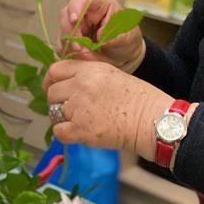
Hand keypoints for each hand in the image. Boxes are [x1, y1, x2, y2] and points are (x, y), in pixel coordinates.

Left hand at [43, 60, 171, 157]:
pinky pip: (58, 131)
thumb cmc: (139, 100)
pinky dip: (65, 134)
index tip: (56, 88)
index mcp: (90, 70)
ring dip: (62, 118)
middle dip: (59, 101)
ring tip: (78, 121)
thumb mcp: (111, 75)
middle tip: (71, 109)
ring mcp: (79, 108)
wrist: (152, 120)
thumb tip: (68, 84)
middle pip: (52, 92)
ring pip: (54, 111)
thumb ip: (88, 77)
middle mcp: (81, 86)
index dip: (53, 80)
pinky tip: (77, 133)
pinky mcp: (81, 129)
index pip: (56, 70)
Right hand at [59, 0, 144, 71]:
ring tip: (87, 55)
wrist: (124, 56)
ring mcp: (75, 27)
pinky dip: (69, 53)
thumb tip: (99, 36)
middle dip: (71, 33)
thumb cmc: (126, 40)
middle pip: (66, 15)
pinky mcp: (70, 40)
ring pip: (62, 32)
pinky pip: (62, 45)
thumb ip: (114, 35)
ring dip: (71, 45)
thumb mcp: (127, 36)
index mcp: (99, 4)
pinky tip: (82, 57)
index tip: (74, 20)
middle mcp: (83, 13)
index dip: (76, 6)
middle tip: (80, 48)